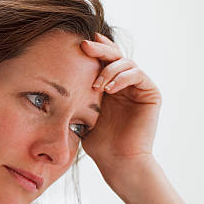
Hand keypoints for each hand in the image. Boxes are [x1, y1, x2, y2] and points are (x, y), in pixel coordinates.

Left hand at [79, 32, 161, 183]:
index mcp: (109, 85)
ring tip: (96, 84)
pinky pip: (138, 75)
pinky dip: (122, 77)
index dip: (93, 49)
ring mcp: (138, 87)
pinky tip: (109, 88)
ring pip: (126, 62)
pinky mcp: (150, 93)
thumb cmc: (98, 143)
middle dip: (99, 49)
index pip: (102, 60)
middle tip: (84, 45)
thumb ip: (76, 94)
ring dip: (109, 69)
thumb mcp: (81, 113)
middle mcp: (125, 83)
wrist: (117, 161)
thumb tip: (53, 78)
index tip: (76, 42)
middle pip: (114, 55)